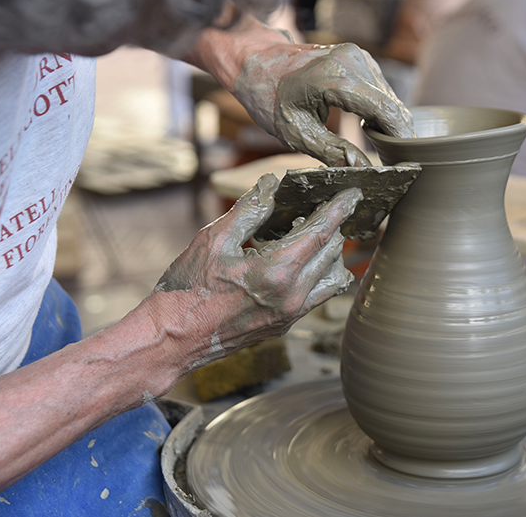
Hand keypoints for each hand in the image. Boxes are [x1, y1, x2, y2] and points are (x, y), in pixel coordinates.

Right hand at [146, 174, 361, 372]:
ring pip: (333, 277)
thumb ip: (249, 210)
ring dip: (329, 252)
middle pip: (333, 251)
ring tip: (308, 233)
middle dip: (332, 225)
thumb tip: (272, 184)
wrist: (172, 341)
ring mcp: (291, 315)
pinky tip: (300, 260)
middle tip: (320, 206)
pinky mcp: (286, 325)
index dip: (339, 208)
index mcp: (276, 272)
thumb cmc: (187, 290)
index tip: (352, 193)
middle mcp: (292, 296)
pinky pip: (319, 295)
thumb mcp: (213, 239)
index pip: (322, 232)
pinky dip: (320, 273)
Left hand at [234, 41, 415, 166]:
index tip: (408, 162)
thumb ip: (332, 152)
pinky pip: (381, 91)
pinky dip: (381, 112)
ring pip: (390, 99)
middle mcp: (354, 61)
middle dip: (397, 135)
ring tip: (381, 152)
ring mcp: (359, 57)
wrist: (256, 62)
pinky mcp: (360, 59)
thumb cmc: (269, 97)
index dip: (400, 138)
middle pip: (392, 106)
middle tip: (394, 165)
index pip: (385, 111)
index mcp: (337, 78)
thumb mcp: (296, 132)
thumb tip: (363, 170)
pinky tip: (370, 130)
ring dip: (389, 125)